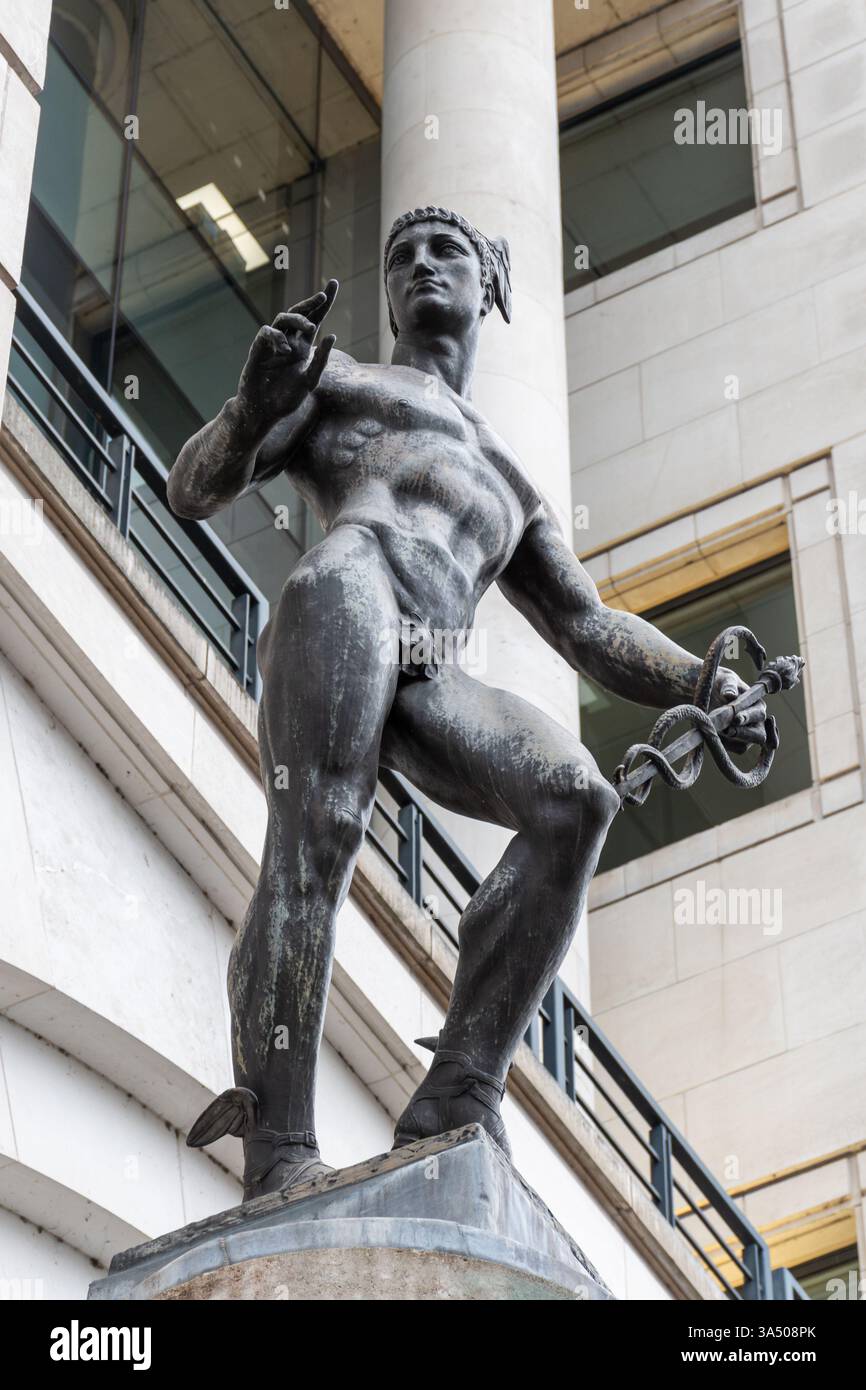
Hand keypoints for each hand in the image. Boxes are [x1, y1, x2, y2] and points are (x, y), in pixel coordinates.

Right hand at [237, 279, 337, 424]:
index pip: (315, 319)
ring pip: (283, 318)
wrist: (263, 411)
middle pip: (299, 313)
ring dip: (298, 318)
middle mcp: (288, 341)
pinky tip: (286, 350)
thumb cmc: (285, 399)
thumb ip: (320, 360)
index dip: (324, 303)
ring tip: (311, 326)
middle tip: (324, 296)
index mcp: (302, 347)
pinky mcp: (258, 350)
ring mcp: (272, 344)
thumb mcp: (309, 381)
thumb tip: (332, 335)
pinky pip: (267, 333)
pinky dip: (277, 337)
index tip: (334, 283)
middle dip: (311, 302)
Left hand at [710, 667, 767, 748]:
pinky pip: (731, 749)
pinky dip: (722, 745)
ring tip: (715, 730)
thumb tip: (730, 695)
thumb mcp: (723, 679)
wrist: (707, 693)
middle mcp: (756, 722)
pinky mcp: (734, 744)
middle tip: (727, 730)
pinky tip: (713, 735)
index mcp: (757, 706)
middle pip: (759, 736)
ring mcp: (746, 735)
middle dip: (743, 734)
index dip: (748, 717)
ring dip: (730, 740)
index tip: (735, 718)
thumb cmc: (719, 683)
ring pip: (744, 745)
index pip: (758, 715)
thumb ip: (728, 686)